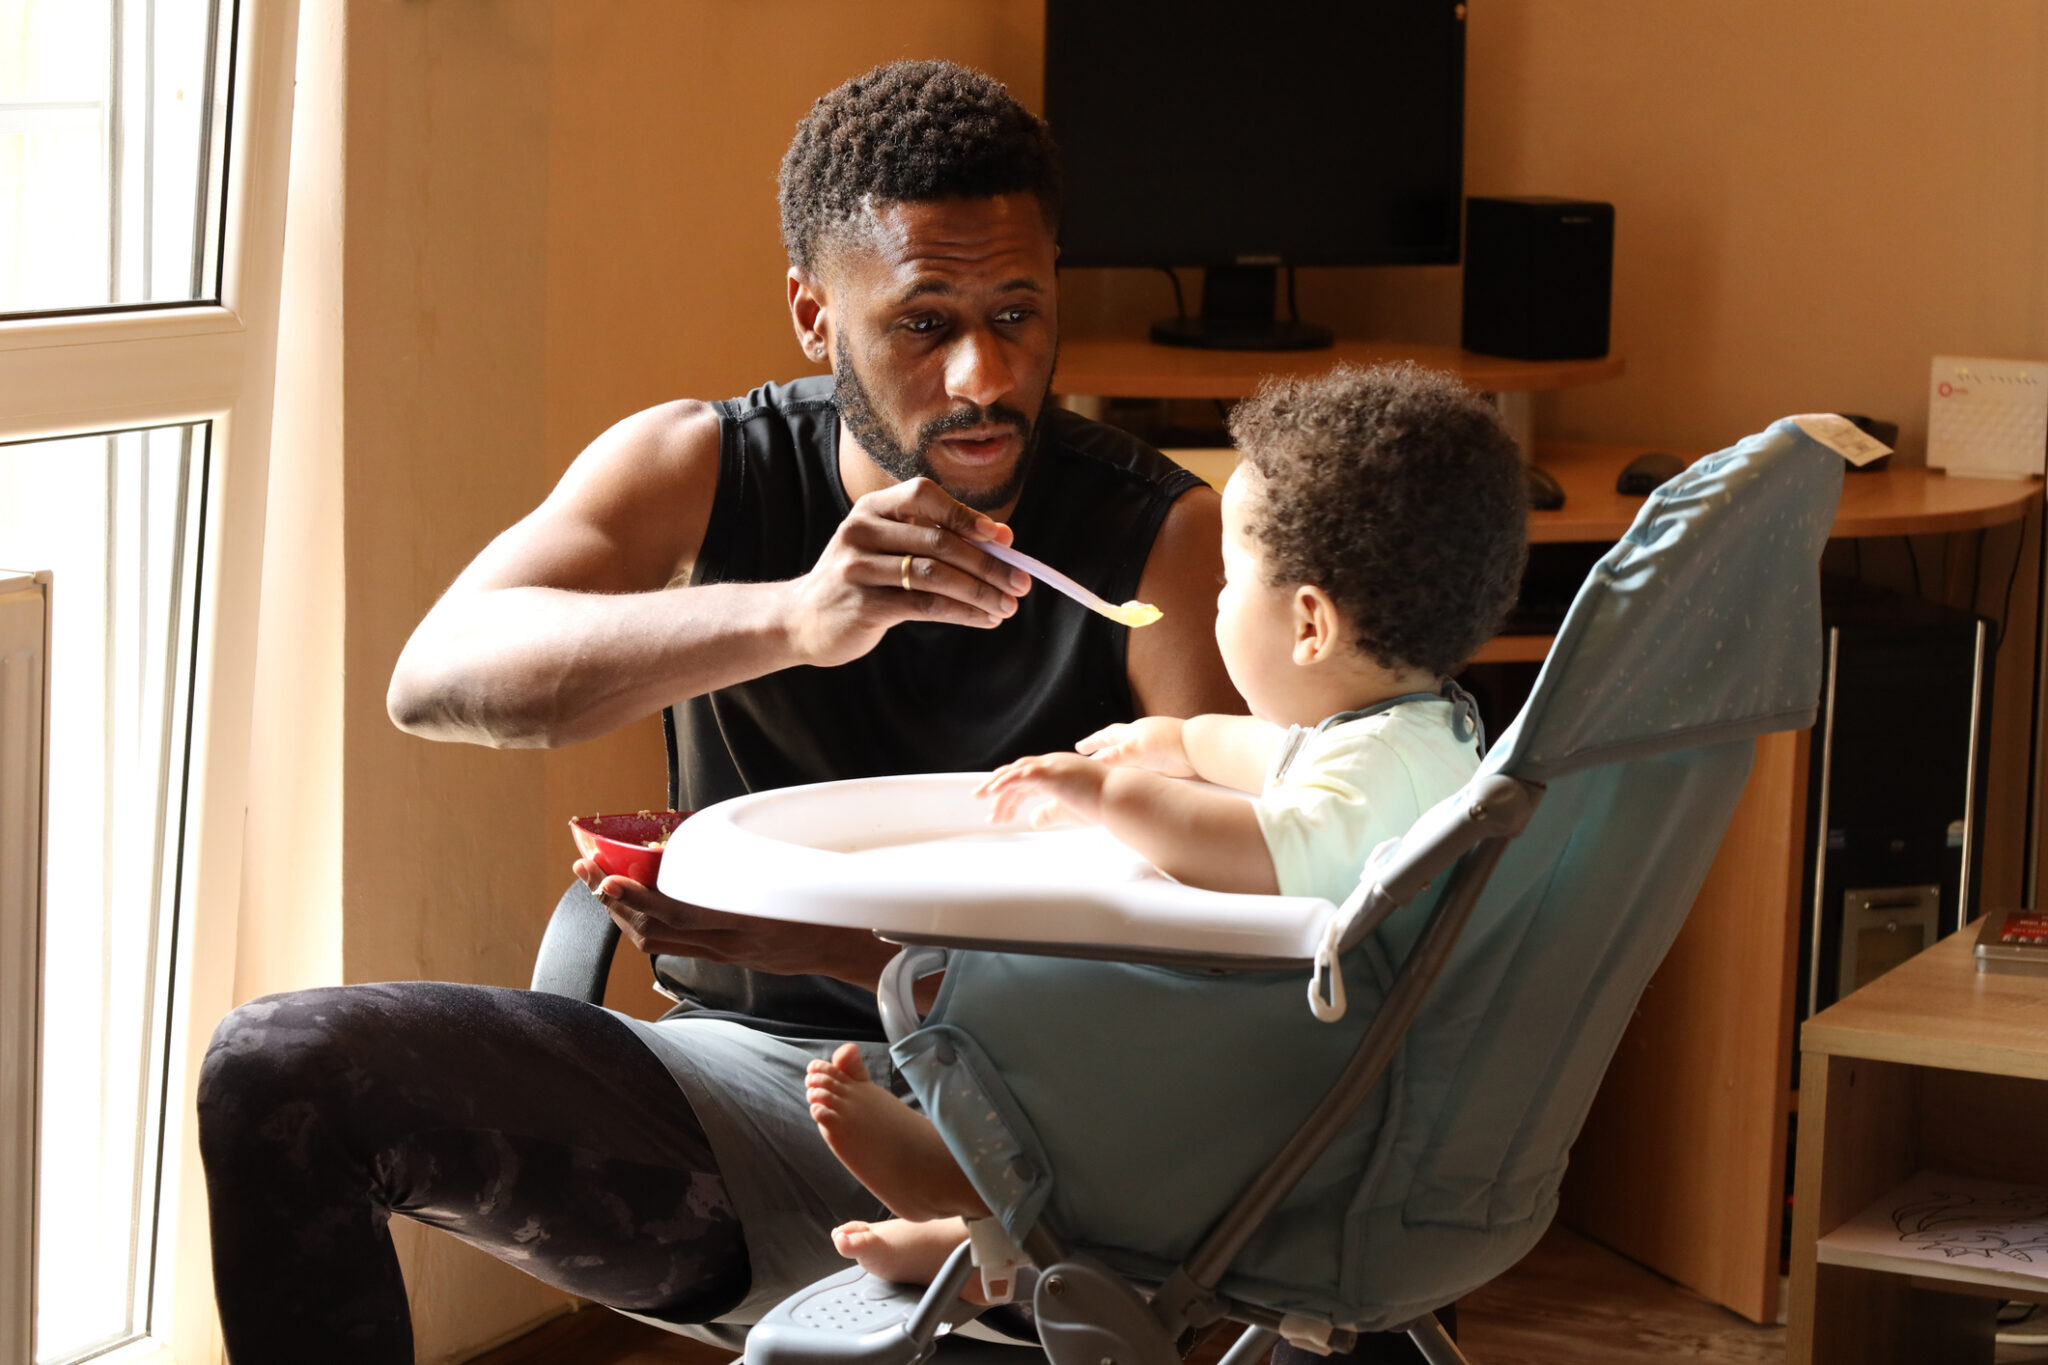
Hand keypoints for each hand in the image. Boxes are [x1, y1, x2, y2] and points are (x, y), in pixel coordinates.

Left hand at [573, 858, 888, 981]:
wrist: (844, 946)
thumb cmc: (818, 904)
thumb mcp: (784, 879)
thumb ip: (743, 867)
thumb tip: (707, 836)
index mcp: (741, 921)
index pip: (675, 914)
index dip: (635, 899)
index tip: (607, 878)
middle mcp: (726, 942)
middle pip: (653, 930)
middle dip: (613, 901)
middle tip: (586, 870)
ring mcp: (725, 951)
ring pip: (657, 940)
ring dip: (623, 914)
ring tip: (600, 886)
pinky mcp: (728, 955)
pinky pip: (676, 943)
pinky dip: (649, 923)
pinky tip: (635, 905)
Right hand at [782, 477, 1032, 668]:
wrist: (801, 619)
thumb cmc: (860, 580)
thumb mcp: (888, 547)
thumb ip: (935, 539)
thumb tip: (1001, 540)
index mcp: (872, 507)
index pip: (925, 496)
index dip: (967, 515)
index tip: (1003, 539)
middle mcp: (861, 530)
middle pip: (938, 541)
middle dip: (988, 564)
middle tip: (1021, 583)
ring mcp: (858, 567)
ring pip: (935, 576)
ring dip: (980, 592)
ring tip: (1008, 606)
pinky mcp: (863, 604)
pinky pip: (925, 606)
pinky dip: (962, 613)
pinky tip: (984, 619)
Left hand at [975, 752, 1112, 827]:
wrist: (1121, 798)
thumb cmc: (1103, 806)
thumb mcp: (1069, 811)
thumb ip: (1049, 813)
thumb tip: (1032, 819)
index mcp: (1060, 772)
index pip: (1029, 780)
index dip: (1013, 794)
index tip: (1001, 810)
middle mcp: (1054, 764)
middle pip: (1018, 773)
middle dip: (999, 787)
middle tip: (982, 800)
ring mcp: (1052, 765)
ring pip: (1015, 772)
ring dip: (996, 785)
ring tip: (981, 797)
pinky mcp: (1050, 772)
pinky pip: (1019, 775)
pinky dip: (1004, 782)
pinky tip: (991, 792)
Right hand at [1075, 716, 1192, 775]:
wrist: (1198, 748)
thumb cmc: (1168, 744)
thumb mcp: (1138, 750)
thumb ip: (1116, 756)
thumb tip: (1095, 762)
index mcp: (1131, 733)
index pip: (1105, 737)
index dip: (1091, 742)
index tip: (1078, 747)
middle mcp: (1139, 740)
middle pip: (1116, 744)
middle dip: (1102, 750)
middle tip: (1088, 757)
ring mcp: (1151, 750)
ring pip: (1128, 756)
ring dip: (1116, 762)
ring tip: (1106, 771)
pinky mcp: (1162, 762)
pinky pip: (1140, 766)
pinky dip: (1131, 771)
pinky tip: (1131, 779)